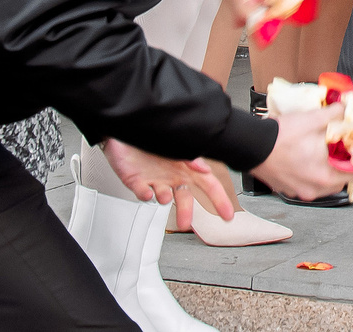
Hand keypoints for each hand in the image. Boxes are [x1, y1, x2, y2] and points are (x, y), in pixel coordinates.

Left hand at [103, 138, 238, 227]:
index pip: (208, 184)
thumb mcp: (179, 142)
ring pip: (163, 198)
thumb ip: (192, 157)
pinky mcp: (137, 181)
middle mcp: (173, 175)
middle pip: (185, 198)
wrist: (125, 129)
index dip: (219, 199)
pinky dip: (145, 194)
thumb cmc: (154, 131)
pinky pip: (143, 193)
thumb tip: (204, 169)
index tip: (227, 214)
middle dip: (185, 212)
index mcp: (187, 166)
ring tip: (164, 196)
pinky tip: (147, 192)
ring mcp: (156, 179)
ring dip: (164, 198)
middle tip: (185, 224)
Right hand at [250, 105, 346, 201]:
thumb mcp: (314, 119)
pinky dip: (311, 174)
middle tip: (349, 155)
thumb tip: (348, 107)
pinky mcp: (286, 189)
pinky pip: (306, 184)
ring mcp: (297, 191)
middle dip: (346, 169)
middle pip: (339, 182)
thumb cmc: (280, 138)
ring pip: (322, 185)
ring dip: (328, 173)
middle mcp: (312, 189)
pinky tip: (309, 160)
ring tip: (328, 157)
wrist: (251, 145)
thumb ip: (336, 113)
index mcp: (324, 176)